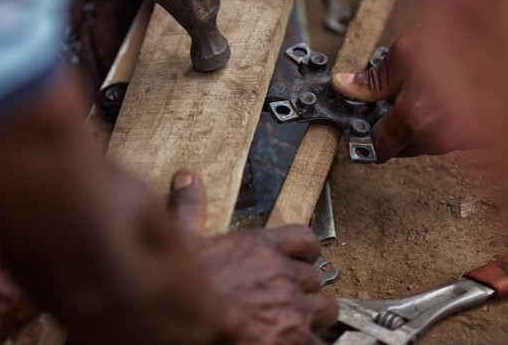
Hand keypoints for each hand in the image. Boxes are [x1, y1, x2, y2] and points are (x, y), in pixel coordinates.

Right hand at [169, 170, 337, 344]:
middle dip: (304, 288)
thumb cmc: (185, 289)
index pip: (304, 239)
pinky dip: (313, 340)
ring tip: (298, 323)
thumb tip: (187, 178)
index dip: (305, 251)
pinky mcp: (296, 338)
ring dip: (314, 316)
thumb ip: (189, 208)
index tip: (301, 259)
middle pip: (314, 277)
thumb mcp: (182, 242)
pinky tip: (299, 341)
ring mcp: (293, 307)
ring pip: (325, 307)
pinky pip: (321, 338)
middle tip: (290, 299)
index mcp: (260, 247)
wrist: (193, 323)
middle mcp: (282, 274)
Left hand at [331, 25, 495, 160]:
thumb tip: (344, 86)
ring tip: (431, 92)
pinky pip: (454, 137)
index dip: (370, 136)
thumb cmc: (458, 40)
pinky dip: (447, 123)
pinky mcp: (482, 137)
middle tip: (401, 100)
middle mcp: (438, 136)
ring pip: (430, 142)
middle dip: (398, 128)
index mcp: (414, 118)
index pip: (381, 147)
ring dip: (424, 126)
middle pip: (405, 147)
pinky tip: (450, 97)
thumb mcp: (404, 53)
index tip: (367, 126)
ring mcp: (463, 139)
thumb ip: (372, 79)